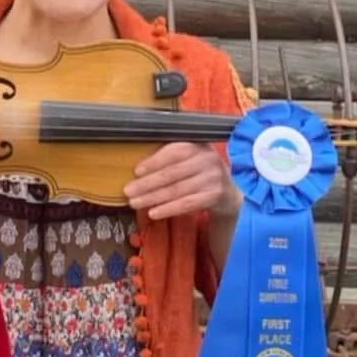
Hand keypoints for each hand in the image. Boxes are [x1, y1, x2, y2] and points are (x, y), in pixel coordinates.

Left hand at [123, 142, 242, 222]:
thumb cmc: (199, 170)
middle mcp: (207, 159)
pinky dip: (168, 209)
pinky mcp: (214, 196)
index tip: (136, 171)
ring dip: (153, 198)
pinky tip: (153, 213)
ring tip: (134, 203)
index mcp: (198, 144)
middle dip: (147, 183)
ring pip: (177, 190)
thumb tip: (138, 166)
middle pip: (172, 173)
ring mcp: (212, 178)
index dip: (154, 161)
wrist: (228, 190)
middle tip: (128, 191)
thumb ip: (170, 155)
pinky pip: (186, 204)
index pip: (174, 151)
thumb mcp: (190, 156)